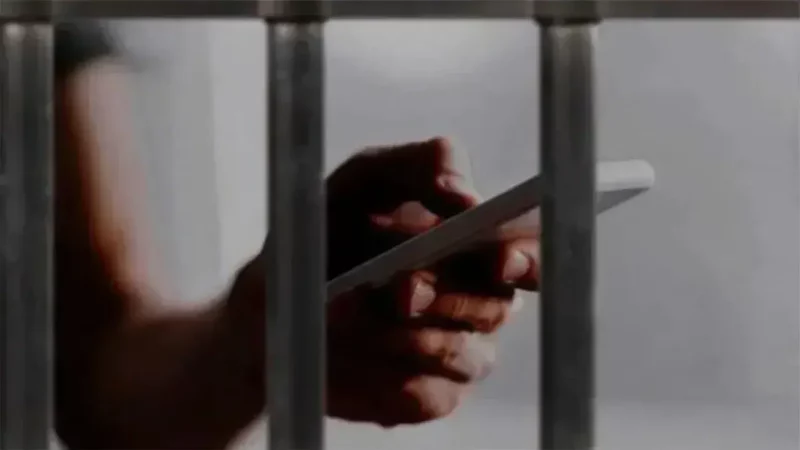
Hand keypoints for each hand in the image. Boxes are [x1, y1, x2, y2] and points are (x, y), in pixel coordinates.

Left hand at [325, 137, 538, 426]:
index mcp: (477, 246)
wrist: (276, 295)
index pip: (530, 254)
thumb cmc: (329, 229)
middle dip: (448, 297)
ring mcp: (457, 352)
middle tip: (403, 289)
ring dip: (403, 334)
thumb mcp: (366, 178)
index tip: (502, 261)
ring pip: (462, 353)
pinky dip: (380, 370)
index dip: (528, 259)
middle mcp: (478, 300)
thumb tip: (466, 195)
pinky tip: (345, 346)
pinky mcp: (427, 396)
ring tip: (345, 311)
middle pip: (498, 307)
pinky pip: (424, 393)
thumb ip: (421, 165)